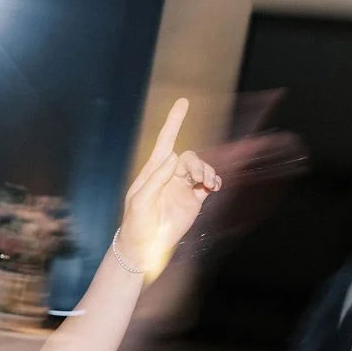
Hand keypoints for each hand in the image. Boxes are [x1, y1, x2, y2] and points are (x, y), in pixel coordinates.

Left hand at [116, 99, 221, 274]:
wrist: (145, 249)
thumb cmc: (136, 224)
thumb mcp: (141, 201)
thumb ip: (156, 178)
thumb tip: (173, 157)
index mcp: (153, 171)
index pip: (165, 141)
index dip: (174, 122)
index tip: (183, 102)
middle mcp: (169, 176)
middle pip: (189, 157)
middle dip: (198, 164)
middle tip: (201, 178)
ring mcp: (182, 187)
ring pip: (201, 169)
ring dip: (208, 172)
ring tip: (210, 184)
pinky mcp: (193, 200)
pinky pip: (207, 183)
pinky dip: (214, 181)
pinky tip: (215, 187)